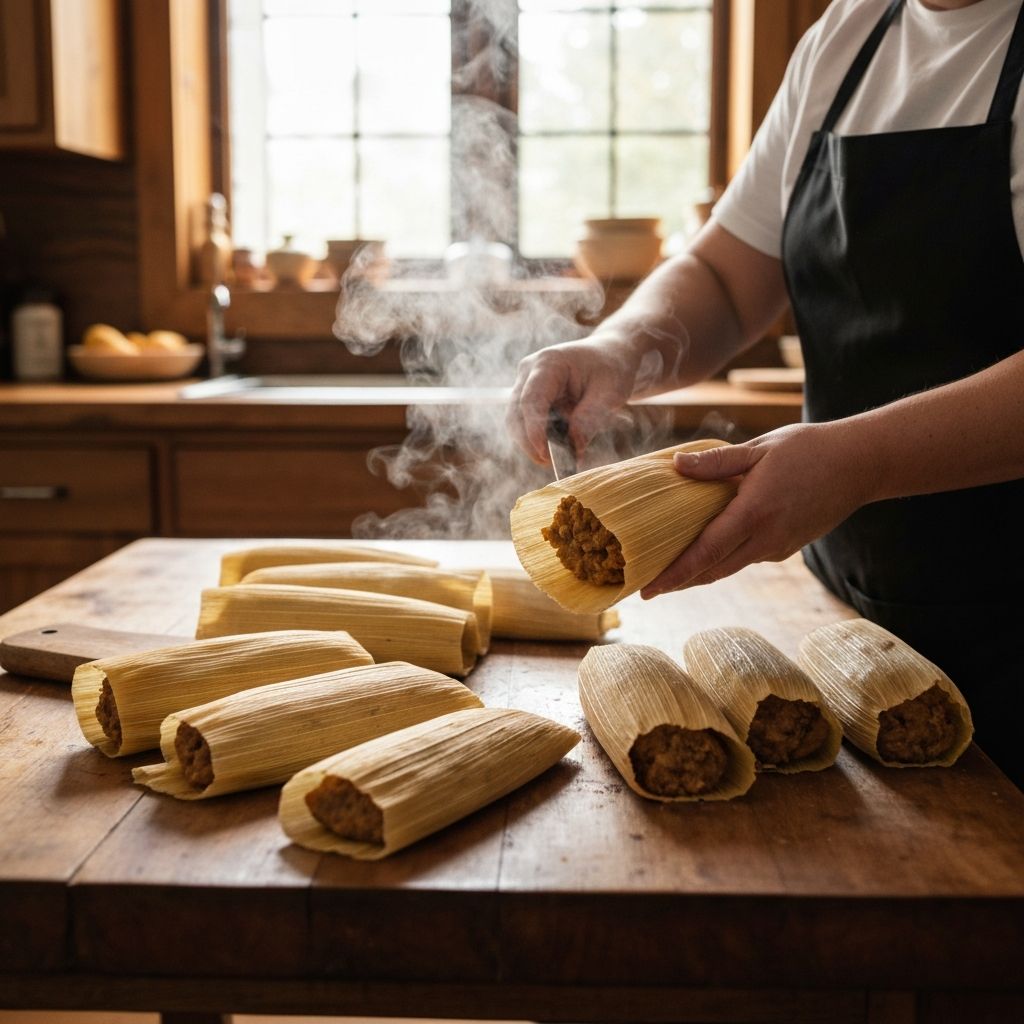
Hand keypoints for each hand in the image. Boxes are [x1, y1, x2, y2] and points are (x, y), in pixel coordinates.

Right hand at [506, 334, 641, 464]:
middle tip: (550, 464)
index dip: (534, 430)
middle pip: (516, 412)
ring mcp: (526, 383)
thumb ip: (589, 420)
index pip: (531, 400)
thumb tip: (573, 450)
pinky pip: (525, 422)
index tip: (545, 455)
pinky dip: (537, 438)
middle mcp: (530, 371)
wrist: (610, 354)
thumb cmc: (611, 368)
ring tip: (556, 459)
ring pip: (516, 421)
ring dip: (531, 442)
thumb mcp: (609, 393)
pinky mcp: (529, 396)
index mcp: (548, 363)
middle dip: (529, 441)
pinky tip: (556, 449)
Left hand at [640, 422, 878, 596]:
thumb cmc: (809, 449)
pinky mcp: (787, 547)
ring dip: (699, 573)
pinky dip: (722, 559)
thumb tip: (676, 465)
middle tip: (646, 588)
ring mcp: (779, 547)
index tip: (647, 590)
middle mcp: (766, 539)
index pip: (705, 553)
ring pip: (729, 567)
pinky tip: (705, 550)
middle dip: (678, 582)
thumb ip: (717, 462)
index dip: (674, 575)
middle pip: (713, 571)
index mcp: (754, 514)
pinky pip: (746, 558)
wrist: (862, 465)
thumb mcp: (759, 448)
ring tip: (667, 573)